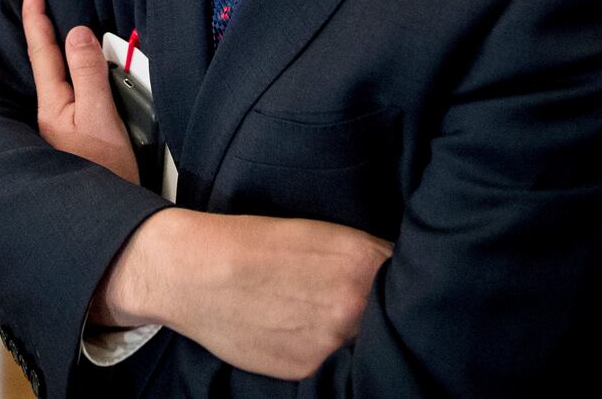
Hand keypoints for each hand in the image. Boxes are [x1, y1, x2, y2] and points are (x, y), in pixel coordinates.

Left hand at [21, 0, 138, 184]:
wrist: (111, 223)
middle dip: (40, 34)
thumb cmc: (104, 172)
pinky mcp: (74, 145)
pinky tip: (74, 84)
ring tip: (52, 36)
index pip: (42, 51)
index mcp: (52, 106)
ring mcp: (60, 133)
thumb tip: (77, 32)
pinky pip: (70, 100)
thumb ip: (88, 73)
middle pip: (44, 66)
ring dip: (56, 58)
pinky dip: (70, 81)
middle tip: (34, 4)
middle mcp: (50, 118)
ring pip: (57, 84)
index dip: (36, 18)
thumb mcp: (99, 116)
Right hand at [96, 209, 392, 379]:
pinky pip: (330, 361)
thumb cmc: (248, 242)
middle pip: (389, 314)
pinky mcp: (306, 369)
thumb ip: (359, 253)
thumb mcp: (311, 231)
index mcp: (360, 262)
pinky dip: (321, 348)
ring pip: (361, 342)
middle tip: (346, 297)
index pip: (406, 276)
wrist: (194, 272)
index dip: (399, 278)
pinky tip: (296, 328)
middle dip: (375, 307)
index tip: (391, 280)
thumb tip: (391, 269)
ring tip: (316, 312)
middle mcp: (353, 307)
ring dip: (350, 332)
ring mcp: (330, 343)